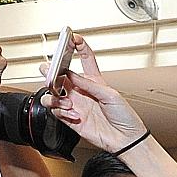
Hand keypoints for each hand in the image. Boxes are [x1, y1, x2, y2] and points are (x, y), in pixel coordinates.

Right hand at [42, 34, 148, 151]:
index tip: (72, 37)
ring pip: (53, 94)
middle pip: (60, 76)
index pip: (84, 59)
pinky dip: (60, 111)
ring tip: (66, 100)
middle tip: (50, 72)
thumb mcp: (111, 95)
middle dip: (50, 71)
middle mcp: (82, 91)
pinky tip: (73, 113)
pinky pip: (56, 111)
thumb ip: (89, 84)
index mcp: (94, 82)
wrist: (127, 139)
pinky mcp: (71, 119)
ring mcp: (76, 104)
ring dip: (54, 95)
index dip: (78, 46)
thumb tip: (71, 74)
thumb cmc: (125, 117)